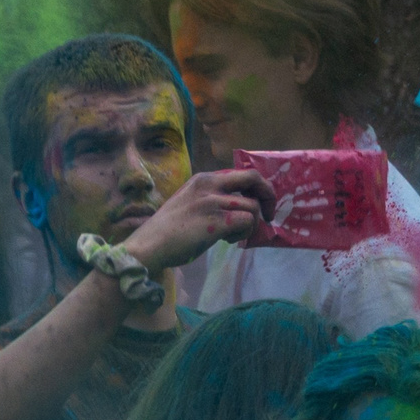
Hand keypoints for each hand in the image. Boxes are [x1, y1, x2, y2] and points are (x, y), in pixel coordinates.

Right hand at [124, 170, 274, 273]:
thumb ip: (212, 199)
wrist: (150, 245)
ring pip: (253, 206)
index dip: (256, 188)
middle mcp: (209, 184)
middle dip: (268, 196)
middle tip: (269, 215)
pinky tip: (228, 240)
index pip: (241, 174)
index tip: (259, 204)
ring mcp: (213, 201)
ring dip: (251, 225)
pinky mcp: (216, 220)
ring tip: (234, 236)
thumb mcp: (191, 203)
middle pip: (254, 178)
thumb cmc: (169, 230)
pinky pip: (247, 222)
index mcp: (203, 179)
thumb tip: (242, 208)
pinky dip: (244, 233)